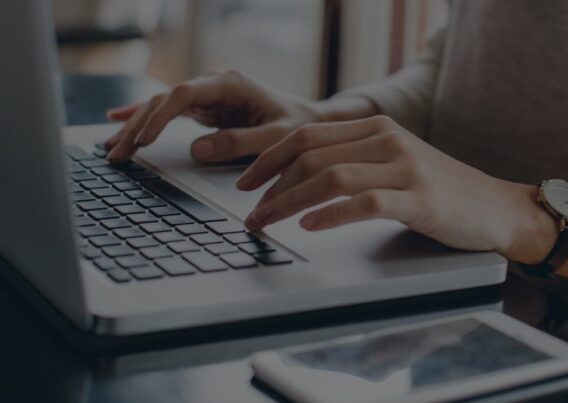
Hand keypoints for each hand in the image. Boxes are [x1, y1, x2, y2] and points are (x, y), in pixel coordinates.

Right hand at [104, 70, 322, 162]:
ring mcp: (207, 94)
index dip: (160, 115)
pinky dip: (144, 118)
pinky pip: (168, 111)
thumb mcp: (275, 138)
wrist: (310, 121)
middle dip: (138, 126)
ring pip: (161, 106)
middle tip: (117, 153)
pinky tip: (117, 121)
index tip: (143, 138)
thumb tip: (196, 150)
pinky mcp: (205, 107)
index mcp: (231, 84)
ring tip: (111, 149)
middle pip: (165, 100)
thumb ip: (239, 143)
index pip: (185, 94)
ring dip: (135, 127)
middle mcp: (214, 84)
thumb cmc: (297, 127)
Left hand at [237, 115, 556, 260]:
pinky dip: (330, 214)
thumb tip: (299, 178)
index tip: (245, 182)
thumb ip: (356, 160)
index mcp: (377, 128)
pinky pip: (364, 203)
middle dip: (270, 184)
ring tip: (267, 222)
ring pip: (331, 176)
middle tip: (250, 212)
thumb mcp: (396, 163)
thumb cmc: (441, 192)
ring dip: (289, 202)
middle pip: (311, 154)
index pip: (308, 134)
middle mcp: (388, 140)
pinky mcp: (420, 199)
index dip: (269, 158)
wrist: (496, 208)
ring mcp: (405, 168)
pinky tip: (309, 226)